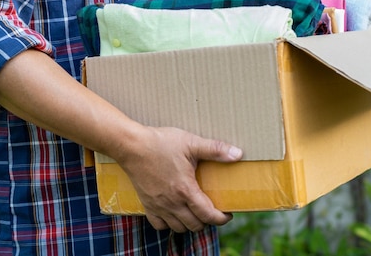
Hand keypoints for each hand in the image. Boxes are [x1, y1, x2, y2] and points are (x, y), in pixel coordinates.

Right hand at [117, 126, 242, 232]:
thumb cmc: (161, 143)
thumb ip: (216, 150)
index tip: (228, 214)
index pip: (208, 215)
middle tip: (213, 210)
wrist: (132, 146)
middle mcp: (172, 203)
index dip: (221, 219)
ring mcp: (158, 206)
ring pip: (178, 228)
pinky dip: (169, 224)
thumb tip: (238, 154)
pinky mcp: (146, 204)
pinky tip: (175, 213)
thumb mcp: (192, 143)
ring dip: (190, 224)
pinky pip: (159, 225)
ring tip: (196, 212)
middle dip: (207, 221)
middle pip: (195, 225)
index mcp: (186, 190)